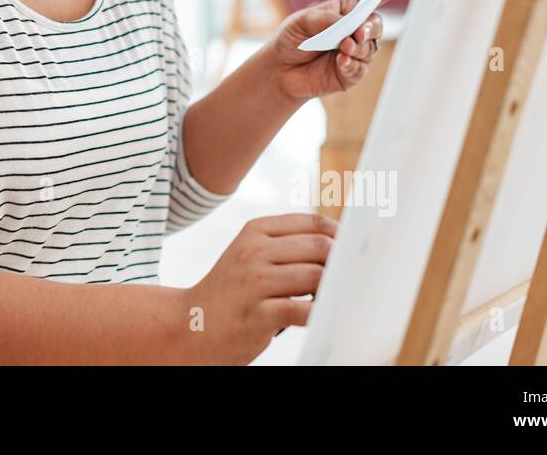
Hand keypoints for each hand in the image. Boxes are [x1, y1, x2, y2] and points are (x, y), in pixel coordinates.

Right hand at [184, 213, 338, 363]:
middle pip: (319, 246)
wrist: (192, 324)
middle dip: (342, 262)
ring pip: (315, 276)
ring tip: (338, 298)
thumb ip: (288, 247)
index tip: (354, 251)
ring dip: (334, 289)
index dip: (341, 235)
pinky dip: (321, 314)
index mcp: (255, 231)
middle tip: (353, 277)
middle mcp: (254, 251)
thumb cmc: (233, 292)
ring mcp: (254, 282)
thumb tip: (340, 247)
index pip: (312, 222)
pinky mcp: (258, 314)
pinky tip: (324, 318)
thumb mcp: (251, 256)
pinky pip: (304, 310)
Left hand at [264, 0, 400, 102]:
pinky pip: (360, 69)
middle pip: (376, 24)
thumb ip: (324, 19)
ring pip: (369, 48)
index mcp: (345, 10)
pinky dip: (351, 64)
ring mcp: (354, 52)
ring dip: (358, 47)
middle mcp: (354, 30)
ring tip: (343, 47)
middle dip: (371, 27)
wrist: (279, 70)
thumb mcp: (301, 21)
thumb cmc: (291, 38)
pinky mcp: (351, 73)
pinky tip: (340, 62)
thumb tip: (347, 24)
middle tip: (360, 32)